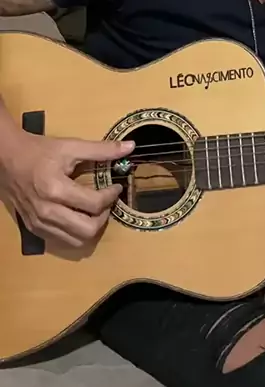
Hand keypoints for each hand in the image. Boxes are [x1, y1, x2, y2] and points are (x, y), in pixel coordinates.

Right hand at [0, 131, 134, 247]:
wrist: (7, 158)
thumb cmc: (39, 150)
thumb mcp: (71, 146)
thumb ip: (102, 149)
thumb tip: (130, 147)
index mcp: (56, 189)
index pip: (94, 204)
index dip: (111, 196)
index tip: (116, 186)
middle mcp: (47, 211)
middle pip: (88, 230)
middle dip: (104, 217)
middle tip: (107, 202)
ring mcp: (39, 223)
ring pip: (76, 241)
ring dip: (92, 228)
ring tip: (95, 210)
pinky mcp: (34, 228)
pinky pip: (62, 241)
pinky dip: (76, 233)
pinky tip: (79, 215)